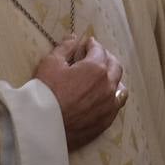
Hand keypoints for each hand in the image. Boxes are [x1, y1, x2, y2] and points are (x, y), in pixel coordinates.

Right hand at [33, 36, 124, 151]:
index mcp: (96, 69)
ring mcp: (109, 105)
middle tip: (95, 57)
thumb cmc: (46, 92)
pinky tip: (103, 97)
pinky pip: (116, 105)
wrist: (44, 126)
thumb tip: (73, 38)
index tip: (86, 44)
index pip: (99, 50)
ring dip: (113, 78)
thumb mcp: (51, 63)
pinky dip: (112, 97)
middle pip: (115, 66)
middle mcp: (108, 86)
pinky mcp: (106, 121)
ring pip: (120, 87)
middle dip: (105, 58)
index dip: (92, 45)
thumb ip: (65, 48)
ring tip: (103, 77)